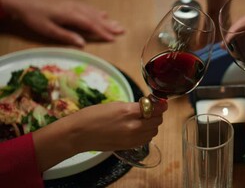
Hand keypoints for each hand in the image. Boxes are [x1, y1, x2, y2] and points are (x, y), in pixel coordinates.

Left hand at [0, 0, 123, 46]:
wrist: (24, 2)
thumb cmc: (34, 18)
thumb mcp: (48, 30)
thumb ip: (66, 36)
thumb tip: (83, 44)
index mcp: (71, 15)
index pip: (91, 25)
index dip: (103, 32)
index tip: (114, 39)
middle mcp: (75, 9)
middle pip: (96, 18)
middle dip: (109, 25)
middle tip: (123, 31)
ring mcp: (74, 5)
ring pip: (94, 12)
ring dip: (106, 19)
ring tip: (118, 25)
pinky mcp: (70, 3)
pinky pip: (88, 8)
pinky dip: (98, 12)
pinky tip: (103, 14)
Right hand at [32, 100, 167, 170]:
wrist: (78, 134)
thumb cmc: (93, 115)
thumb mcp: (116, 104)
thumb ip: (134, 106)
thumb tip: (149, 104)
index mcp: (129, 112)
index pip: (155, 108)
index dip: (160, 105)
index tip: (160, 102)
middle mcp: (133, 126)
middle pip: (157, 120)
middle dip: (157, 114)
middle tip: (151, 110)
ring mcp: (132, 138)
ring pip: (153, 131)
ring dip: (152, 124)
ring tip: (143, 120)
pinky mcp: (129, 146)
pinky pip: (146, 139)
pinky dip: (146, 133)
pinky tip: (138, 129)